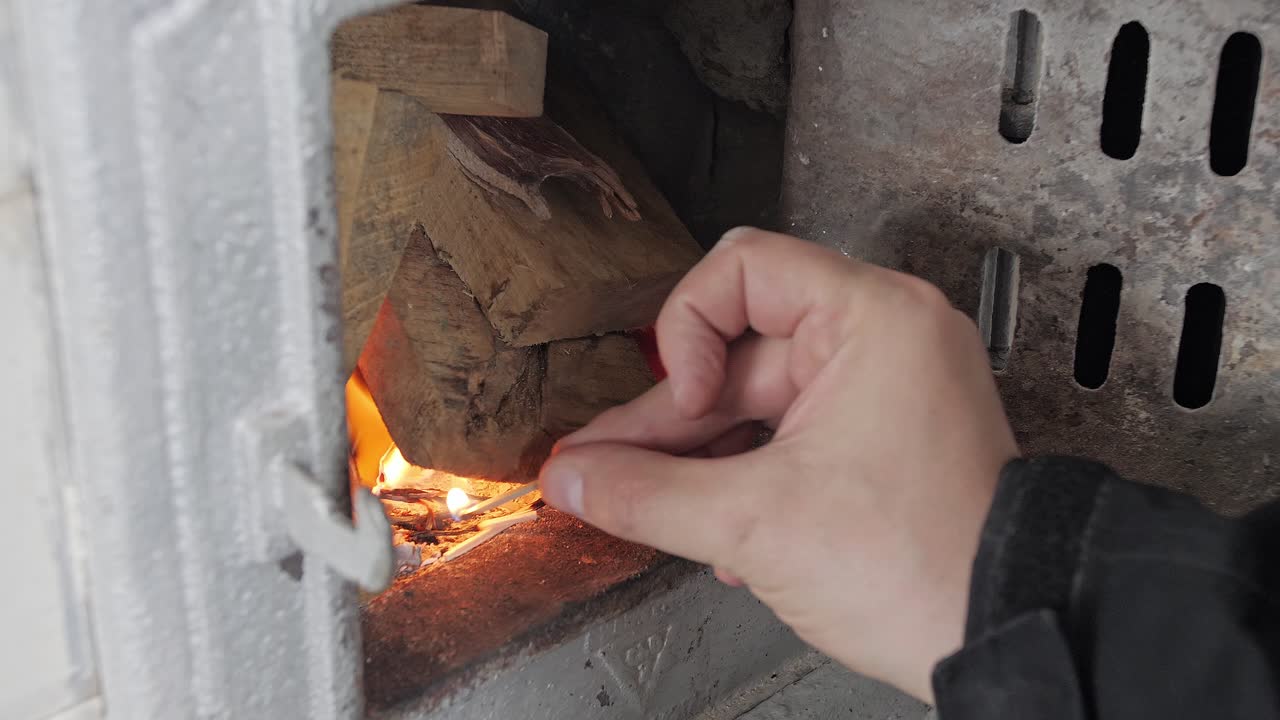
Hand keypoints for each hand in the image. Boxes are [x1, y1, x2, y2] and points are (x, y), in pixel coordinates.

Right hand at [537, 228, 1016, 701]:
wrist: (1009, 634)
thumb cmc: (922, 567)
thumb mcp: (755, 524)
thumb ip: (645, 494)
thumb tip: (574, 480)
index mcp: (872, 319)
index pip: (740, 270)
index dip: (686, 331)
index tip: (680, 403)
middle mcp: (885, 338)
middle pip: (738, 351)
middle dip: (669, 420)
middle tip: (603, 466)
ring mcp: (886, 390)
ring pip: (760, 402)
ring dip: (702, 459)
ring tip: (648, 508)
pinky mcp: (884, 437)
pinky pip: (793, 435)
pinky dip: (749, 476)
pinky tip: (718, 535)